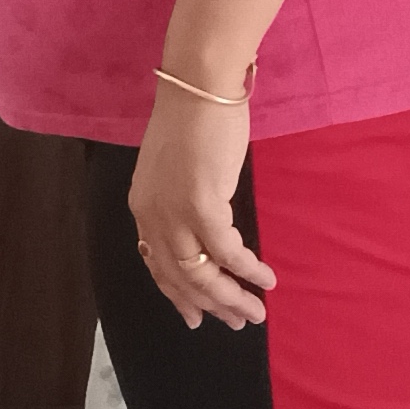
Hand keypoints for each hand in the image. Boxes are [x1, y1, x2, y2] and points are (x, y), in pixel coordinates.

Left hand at [128, 86, 276, 331]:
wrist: (199, 86)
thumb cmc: (195, 117)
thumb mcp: (177, 168)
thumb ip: (184, 200)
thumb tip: (208, 224)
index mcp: (143, 207)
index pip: (157, 265)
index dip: (178, 296)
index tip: (195, 318)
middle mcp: (152, 216)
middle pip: (180, 278)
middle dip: (211, 306)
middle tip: (238, 322)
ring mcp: (175, 213)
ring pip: (201, 274)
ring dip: (231, 298)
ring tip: (256, 311)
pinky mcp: (202, 205)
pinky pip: (227, 251)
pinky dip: (247, 269)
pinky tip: (266, 279)